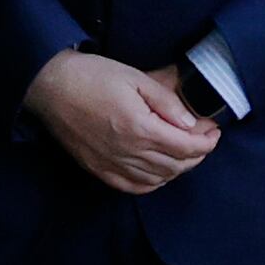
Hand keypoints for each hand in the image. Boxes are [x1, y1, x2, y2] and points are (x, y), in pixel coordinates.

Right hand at [28, 49, 218, 194]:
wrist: (50, 87)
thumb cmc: (92, 77)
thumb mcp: (136, 78)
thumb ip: (167, 103)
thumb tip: (191, 125)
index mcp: (140, 129)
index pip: (187, 147)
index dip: (207, 142)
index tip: (214, 132)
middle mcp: (128, 153)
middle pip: (177, 166)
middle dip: (197, 155)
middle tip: (203, 139)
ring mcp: (112, 165)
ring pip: (159, 179)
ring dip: (178, 168)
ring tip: (184, 152)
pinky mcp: (99, 170)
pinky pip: (134, 187)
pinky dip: (154, 182)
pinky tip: (159, 171)